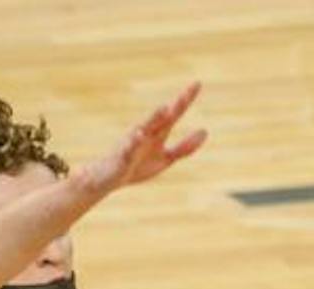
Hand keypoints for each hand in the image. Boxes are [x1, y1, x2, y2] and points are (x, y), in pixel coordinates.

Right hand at [76, 82, 206, 197]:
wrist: (109, 179)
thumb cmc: (137, 166)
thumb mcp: (166, 158)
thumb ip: (184, 147)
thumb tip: (205, 131)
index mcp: (158, 131)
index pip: (174, 113)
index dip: (185, 99)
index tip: (197, 83)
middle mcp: (146, 131)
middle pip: (162, 116)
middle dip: (173, 106)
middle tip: (186, 94)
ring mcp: (133, 141)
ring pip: (144, 127)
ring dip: (154, 117)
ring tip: (164, 109)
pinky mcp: (122, 155)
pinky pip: (128, 147)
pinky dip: (134, 141)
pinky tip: (139, 135)